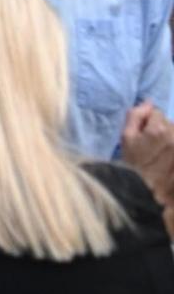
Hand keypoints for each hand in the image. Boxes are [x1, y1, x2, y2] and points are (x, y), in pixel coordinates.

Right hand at [123, 103, 173, 231]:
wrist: (148, 192)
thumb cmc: (133, 164)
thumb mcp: (126, 138)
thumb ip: (135, 116)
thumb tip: (148, 102)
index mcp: (158, 130)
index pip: (155, 112)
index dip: (145, 121)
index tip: (141, 134)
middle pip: (168, 123)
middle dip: (159, 129)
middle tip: (150, 146)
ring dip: (168, 140)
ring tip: (160, 155)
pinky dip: (171, 149)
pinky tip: (166, 159)